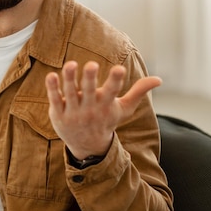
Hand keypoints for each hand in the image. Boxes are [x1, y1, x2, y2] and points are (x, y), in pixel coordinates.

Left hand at [45, 61, 161, 159]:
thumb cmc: (107, 120)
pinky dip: (52, 88)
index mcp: (106, 105)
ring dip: (69, 79)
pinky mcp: (58, 112)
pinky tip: (51, 75)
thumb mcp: (124, 108)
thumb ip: (139, 91)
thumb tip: (159, 79)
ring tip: (70, 64)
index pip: (112, 91)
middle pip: (89, 91)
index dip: (115, 80)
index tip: (119, 69)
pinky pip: (54, 99)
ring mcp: (73, 111)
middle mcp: (89, 108)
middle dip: (90, 78)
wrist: (87, 145)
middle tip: (91, 65)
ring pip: (70, 93)